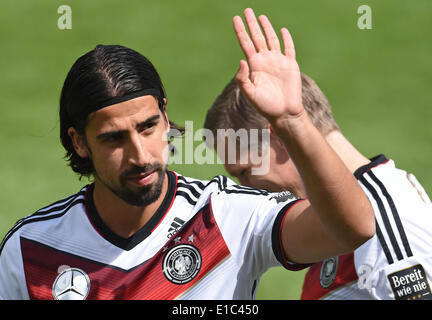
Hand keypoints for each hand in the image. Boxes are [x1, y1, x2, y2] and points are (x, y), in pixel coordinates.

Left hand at [233, 8, 302, 123]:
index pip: (246, 44)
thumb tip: (241, 60)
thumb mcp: (250, 93)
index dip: (241, 31)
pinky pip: (288, 49)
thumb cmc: (265, 106)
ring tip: (261, 17)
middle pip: (257, 38)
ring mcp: (278, 62)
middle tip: (247, 10)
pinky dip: (286, 39)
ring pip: (271, 40)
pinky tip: (282, 30)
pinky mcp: (290, 65)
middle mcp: (265, 61)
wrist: (284, 113)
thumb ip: (243, 79)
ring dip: (267, 28)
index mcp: (254, 66)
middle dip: (252, 24)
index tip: (235, 18)